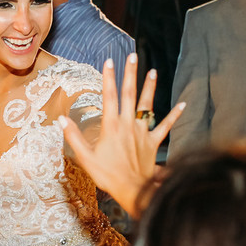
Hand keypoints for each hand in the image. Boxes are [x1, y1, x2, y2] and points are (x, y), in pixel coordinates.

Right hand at [59, 53, 183, 217]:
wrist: (132, 190)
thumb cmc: (107, 175)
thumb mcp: (85, 157)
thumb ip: (74, 137)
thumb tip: (62, 120)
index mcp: (111, 126)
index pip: (109, 96)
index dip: (108, 78)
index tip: (109, 61)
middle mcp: (127, 124)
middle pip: (129, 94)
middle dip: (130, 74)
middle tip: (132, 56)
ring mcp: (142, 132)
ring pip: (147, 105)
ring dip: (150, 87)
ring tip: (152, 70)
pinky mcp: (153, 142)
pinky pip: (165, 126)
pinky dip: (174, 115)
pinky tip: (183, 104)